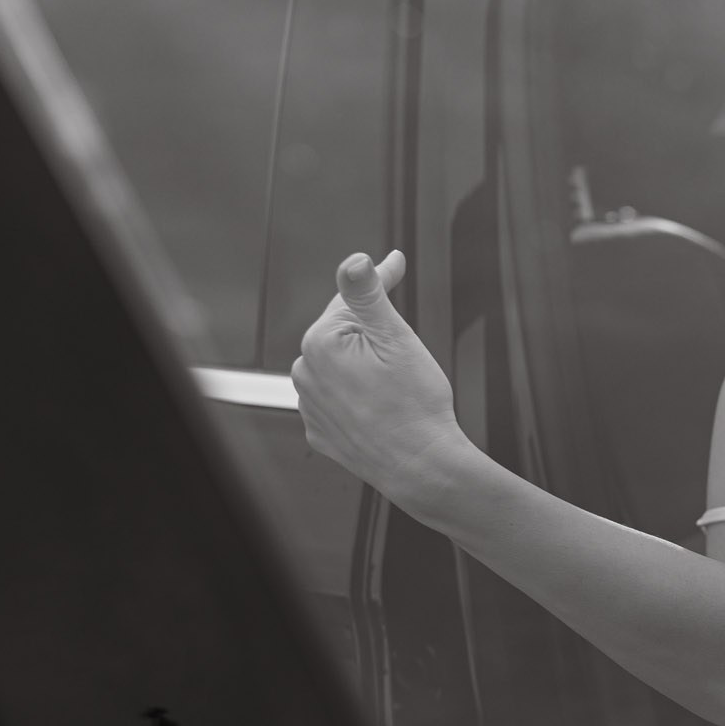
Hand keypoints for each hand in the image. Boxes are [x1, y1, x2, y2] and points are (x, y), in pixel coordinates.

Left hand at [292, 251, 470, 506]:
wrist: (420, 464)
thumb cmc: (414, 406)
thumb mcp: (396, 338)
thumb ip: (368, 294)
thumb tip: (354, 261)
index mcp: (320, 344)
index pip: (351, 300)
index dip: (381, 284)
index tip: (396, 266)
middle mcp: (304, 373)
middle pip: (344, 335)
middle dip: (372, 337)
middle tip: (405, 355)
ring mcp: (310, 406)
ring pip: (340, 368)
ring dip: (363, 367)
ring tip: (395, 387)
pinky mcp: (320, 431)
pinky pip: (338, 401)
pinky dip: (357, 397)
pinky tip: (382, 406)